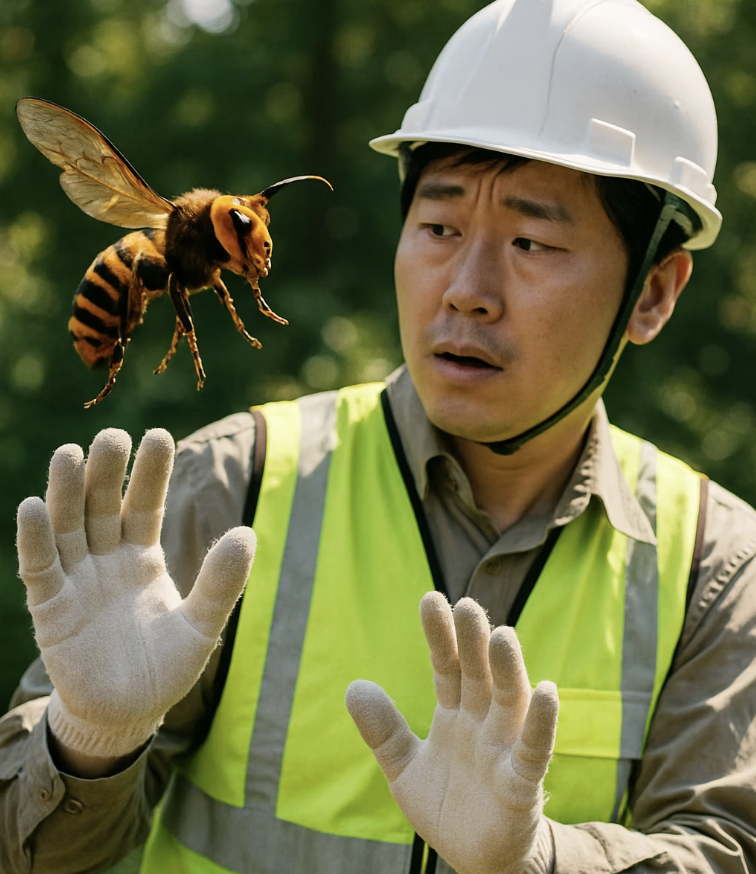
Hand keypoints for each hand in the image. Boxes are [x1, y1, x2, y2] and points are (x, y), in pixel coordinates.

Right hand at [16, 428, 255, 759]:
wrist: (126, 715)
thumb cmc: (166, 666)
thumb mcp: (200, 624)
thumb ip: (221, 583)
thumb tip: (247, 533)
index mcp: (144, 556)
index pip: (147, 503)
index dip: (151, 472)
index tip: (158, 435)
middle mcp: (108, 558)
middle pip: (104, 505)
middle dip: (107, 471)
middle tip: (112, 436)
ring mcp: (77, 580)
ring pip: (68, 526)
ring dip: (66, 492)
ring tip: (68, 454)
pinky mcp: (50, 609)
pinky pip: (40, 568)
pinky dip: (35, 539)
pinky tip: (34, 507)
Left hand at [345, 592, 557, 873]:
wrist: (475, 860)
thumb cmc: (446, 806)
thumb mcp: (404, 768)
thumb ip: (384, 730)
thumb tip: (354, 687)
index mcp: (454, 715)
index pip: (447, 667)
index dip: (440, 636)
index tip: (432, 599)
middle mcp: (481, 723)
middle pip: (479, 674)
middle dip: (473, 642)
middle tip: (468, 605)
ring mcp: (503, 749)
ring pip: (509, 701)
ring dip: (508, 669)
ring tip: (503, 635)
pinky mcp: (521, 782)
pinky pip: (533, 749)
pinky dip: (541, 722)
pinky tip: (546, 691)